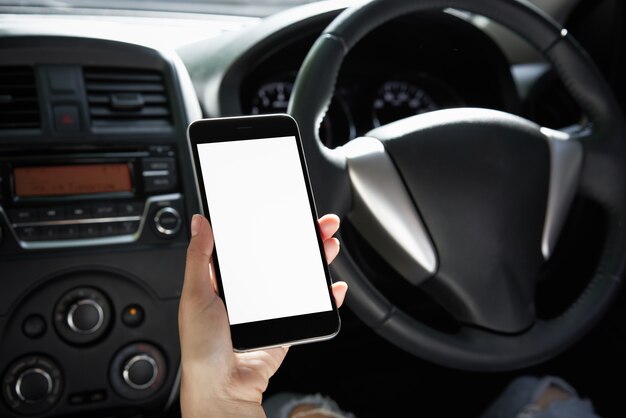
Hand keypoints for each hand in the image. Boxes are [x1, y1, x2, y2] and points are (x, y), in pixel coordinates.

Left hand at [179, 214, 346, 417]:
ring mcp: (269, 309)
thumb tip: (198, 222)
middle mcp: (248, 292)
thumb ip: (199, 257)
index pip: (250, 244)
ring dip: (317, 260)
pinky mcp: (285, 326)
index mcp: (224, 280)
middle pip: (280, 257)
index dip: (268, 226)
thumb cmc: (202, 348)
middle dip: (302, 238)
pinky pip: (308, 306)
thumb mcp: (195, 295)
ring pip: (298, 277)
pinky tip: (333, 286)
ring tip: (329, 245)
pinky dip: (325, 296)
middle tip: (319, 224)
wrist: (224, 389)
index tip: (284, 211)